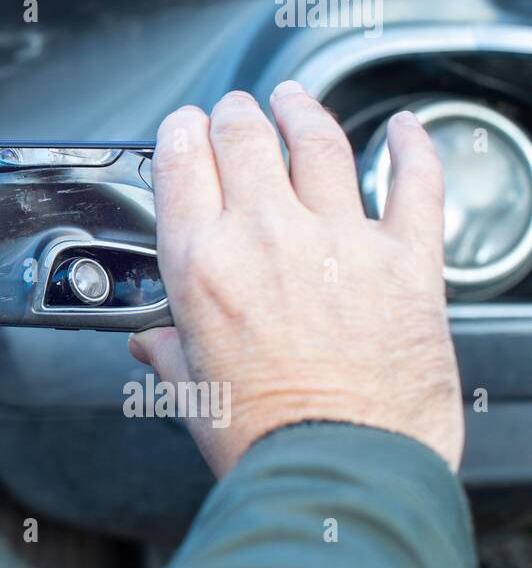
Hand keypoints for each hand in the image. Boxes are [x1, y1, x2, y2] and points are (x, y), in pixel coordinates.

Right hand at [129, 81, 462, 475]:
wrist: (342, 469)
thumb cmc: (263, 438)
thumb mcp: (192, 390)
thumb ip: (169, 353)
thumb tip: (151, 345)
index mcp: (203, 263)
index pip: (183, 160)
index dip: (182, 130)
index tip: (186, 126)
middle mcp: (267, 236)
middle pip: (246, 137)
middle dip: (235, 114)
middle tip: (237, 111)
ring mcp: (340, 240)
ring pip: (318, 142)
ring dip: (302, 110)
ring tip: (294, 99)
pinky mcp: (407, 259)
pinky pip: (415, 183)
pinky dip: (413, 148)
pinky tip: (406, 129)